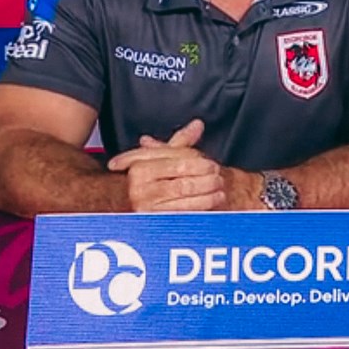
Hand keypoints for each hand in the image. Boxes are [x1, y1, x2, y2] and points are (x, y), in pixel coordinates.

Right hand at [107, 119, 225, 211]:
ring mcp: (145, 206)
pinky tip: (213, 202)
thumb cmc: (150, 180)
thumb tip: (197, 125)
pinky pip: (183, 212)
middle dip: (205, 177)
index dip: (198, 162)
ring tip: (219, 188)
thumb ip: (180, 142)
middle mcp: (139, 187)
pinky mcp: (154, 223)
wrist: (129, 209)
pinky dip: (202, 206)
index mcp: (139, 167)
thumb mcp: (161, 158)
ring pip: (184, 195)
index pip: (176, 160)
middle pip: (181, 178)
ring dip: (207, 192)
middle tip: (218, 175)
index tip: (211, 163)